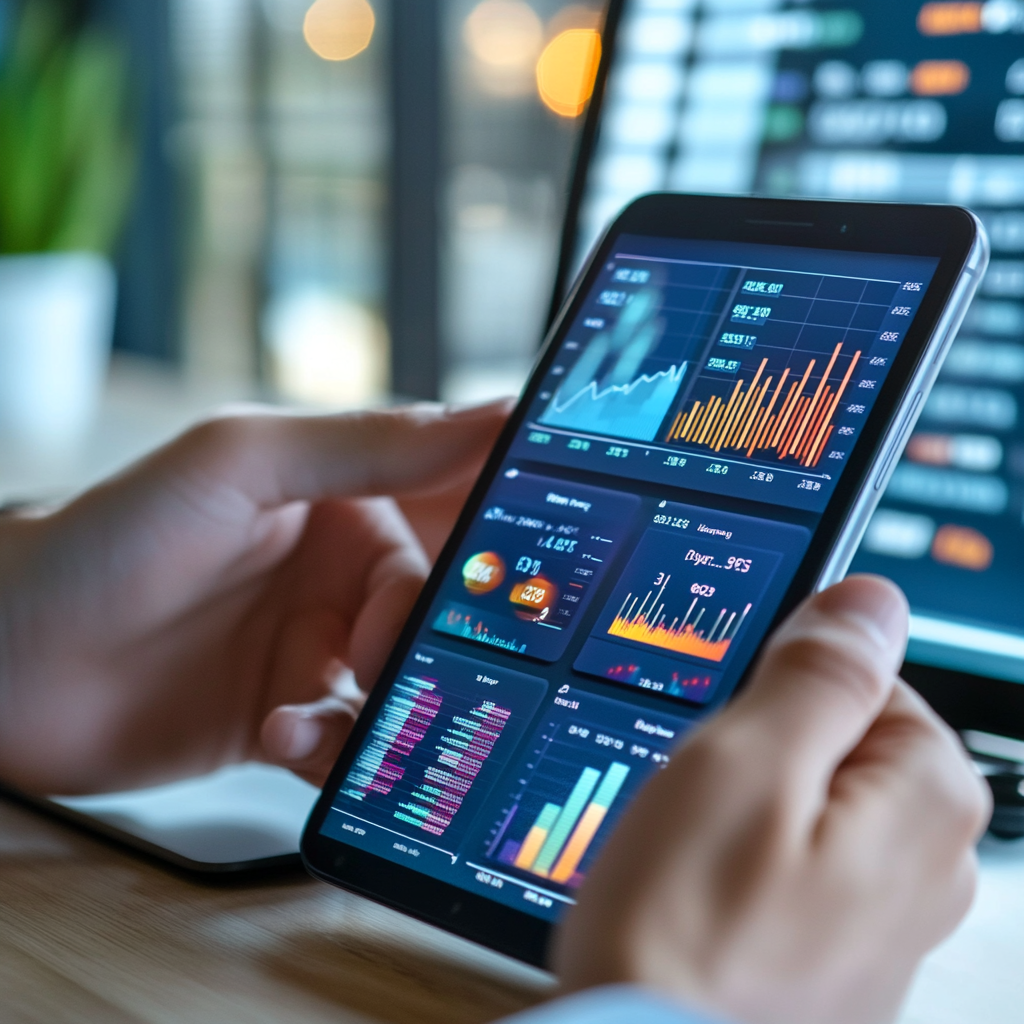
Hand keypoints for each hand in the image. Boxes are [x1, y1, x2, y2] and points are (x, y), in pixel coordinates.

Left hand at [0, 400, 510, 793]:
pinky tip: (288, 733)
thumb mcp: (242, 464)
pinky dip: (338, 750)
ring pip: (402, 683)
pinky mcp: (288, 719)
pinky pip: (352, 742)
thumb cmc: (110, 539)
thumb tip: (489, 415)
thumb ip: (368, 444)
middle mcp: (335, 575)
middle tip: (393, 654)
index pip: (447, 508)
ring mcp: (312, 651)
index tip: (525, 569)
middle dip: (430, 639)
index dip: (489, 537)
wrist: (6, 663)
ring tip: (328, 703)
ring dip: (384, 702)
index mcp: (340, 501)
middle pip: (434, 610)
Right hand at [554, 576, 989, 1023]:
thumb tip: (870, 602)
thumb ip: (822, 672)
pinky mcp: (836, 960)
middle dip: (763, 752)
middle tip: (704, 800)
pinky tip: (702, 902)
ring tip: (693, 857)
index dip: (779, 693)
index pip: (866, 677)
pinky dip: (745, 866)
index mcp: (929, 802)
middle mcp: (932, 869)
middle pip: (835, 743)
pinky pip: (791, 866)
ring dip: (745, 811)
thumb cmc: (688, 932)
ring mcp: (884, 925)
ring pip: (805, 804)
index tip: (730, 735)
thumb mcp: (745, 762)